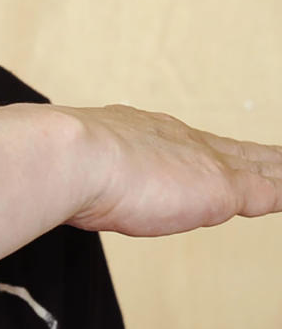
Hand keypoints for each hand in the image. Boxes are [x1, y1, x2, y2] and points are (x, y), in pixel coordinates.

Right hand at [62, 104, 281, 237]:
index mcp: (149, 133)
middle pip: (236, 151)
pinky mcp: (223, 190)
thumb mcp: (86, 173)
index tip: (226, 157)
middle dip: (261, 157)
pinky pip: (272, 191)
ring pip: (262, 166)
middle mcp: (183, 142)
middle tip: (279, 158)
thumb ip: (94, 180)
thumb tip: (73, 195)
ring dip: (279, 168)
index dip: (214, 154)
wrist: (75, 157)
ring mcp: (206, 164)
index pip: (194, 147)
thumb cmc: (68, 169)